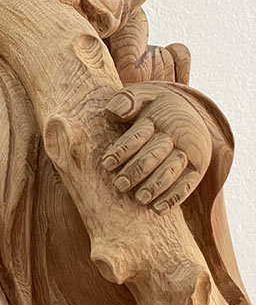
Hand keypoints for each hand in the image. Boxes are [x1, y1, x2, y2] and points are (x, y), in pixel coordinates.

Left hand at [102, 84, 211, 212]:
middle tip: (119, 184)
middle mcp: (178, 134)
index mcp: (160, 116)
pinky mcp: (198, 168)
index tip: (106, 164)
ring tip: (139, 199)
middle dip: (136, 170)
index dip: (122, 149)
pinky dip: (174, 197)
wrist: (186, 112)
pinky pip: (189, 184)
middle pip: (156, 154)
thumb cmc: (152, 108)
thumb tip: (114, 113)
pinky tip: (158, 209)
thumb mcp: (141, 96)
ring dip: (155, 186)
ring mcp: (190, 152)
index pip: (140, 133)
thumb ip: (126, 101)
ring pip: (173, 171)